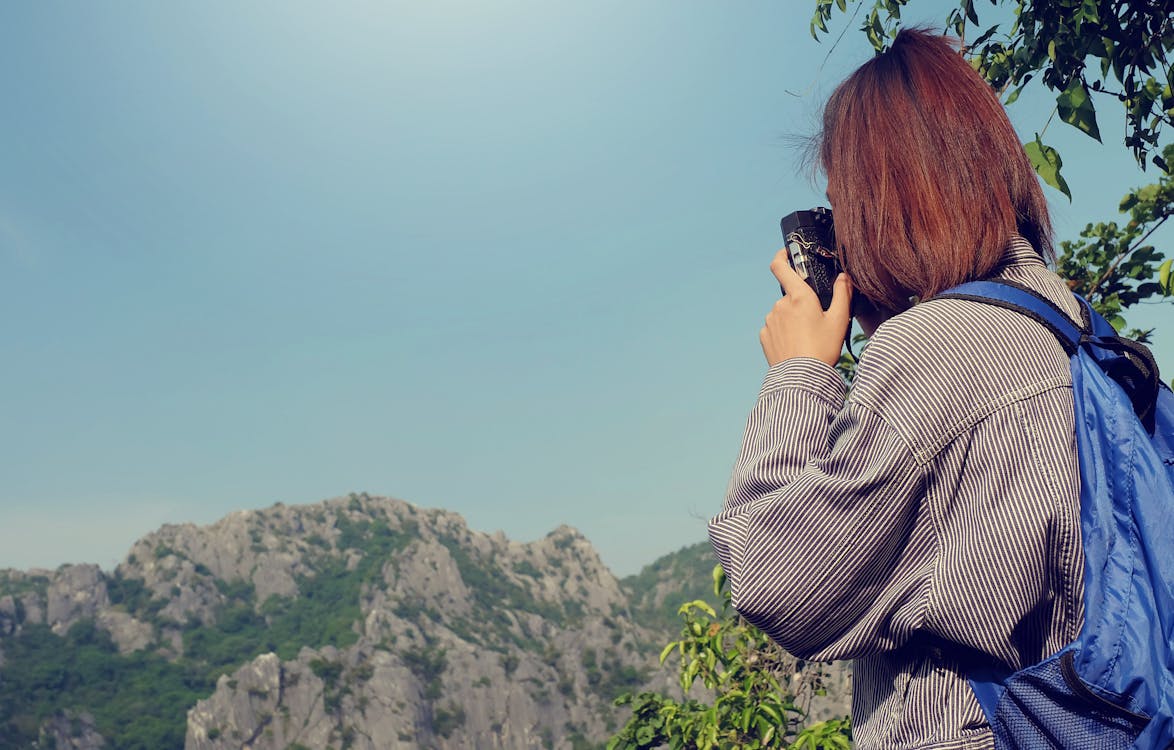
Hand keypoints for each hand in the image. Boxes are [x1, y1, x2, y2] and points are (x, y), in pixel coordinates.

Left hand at [761, 249, 852, 366]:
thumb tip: (843, 277)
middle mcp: (780, 305)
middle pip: (790, 296)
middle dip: (801, 304)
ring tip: (806, 339)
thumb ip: (843, 293)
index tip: (787, 253)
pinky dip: (784, 332)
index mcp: (798, 297)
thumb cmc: (823, 348)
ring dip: (792, 319)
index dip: (782, 256)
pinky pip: (774, 328)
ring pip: (782, 313)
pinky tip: (795, 345)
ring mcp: (769, 320)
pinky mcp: (764, 336)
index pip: (780, 266)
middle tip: (816, 322)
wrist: (802, 378)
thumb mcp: (839, 320)